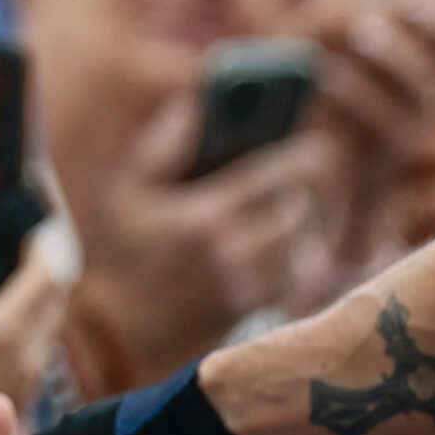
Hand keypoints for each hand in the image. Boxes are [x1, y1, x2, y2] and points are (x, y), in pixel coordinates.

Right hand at [0, 238, 69, 434]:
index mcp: (5, 332)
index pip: (44, 279)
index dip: (41, 253)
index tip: (34, 236)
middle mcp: (30, 356)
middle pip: (54, 303)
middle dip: (44, 278)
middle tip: (27, 259)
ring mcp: (31, 382)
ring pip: (48, 331)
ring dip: (39, 308)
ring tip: (16, 292)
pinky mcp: (24, 402)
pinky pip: (37, 356)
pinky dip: (29, 334)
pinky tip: (2, 337)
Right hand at [64, 92, 345, 388]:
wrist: (120, 331)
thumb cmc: (124, 250)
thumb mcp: (128, 190)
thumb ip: (164, 143)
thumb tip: (198, 102)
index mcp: (204, 216)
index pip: (280, 175)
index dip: (305, 155)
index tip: (315, 143)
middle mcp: (233, 253)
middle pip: (301, 207)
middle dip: (303, 189)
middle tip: (298, 176)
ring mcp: (247, 285)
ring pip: (303, 241)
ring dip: (301, 222)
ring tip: (284, 207)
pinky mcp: (255, 308)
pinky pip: (296, 273)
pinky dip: (295, 255)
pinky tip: (274, 244)